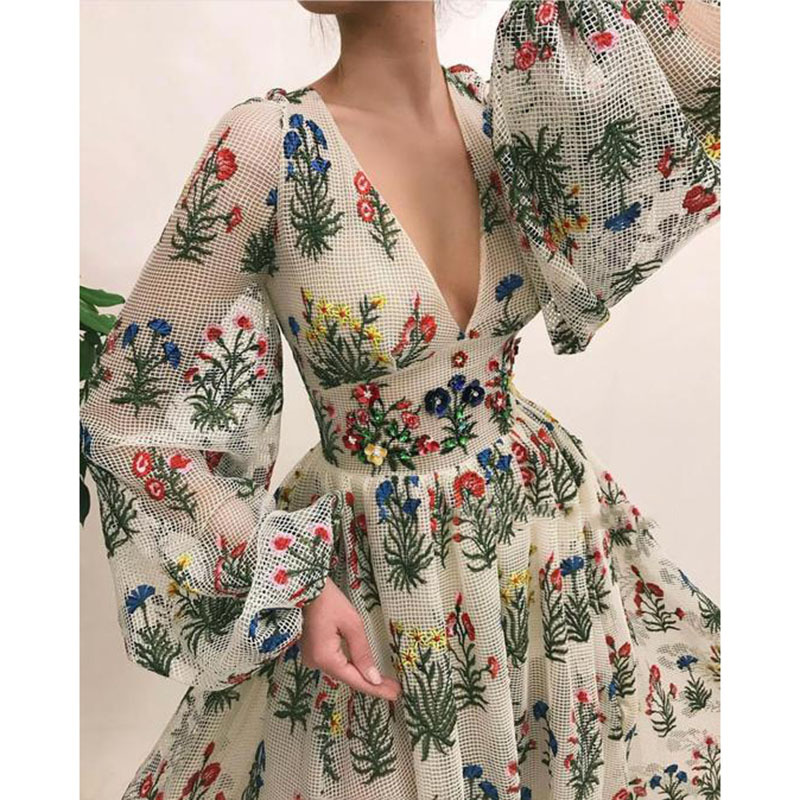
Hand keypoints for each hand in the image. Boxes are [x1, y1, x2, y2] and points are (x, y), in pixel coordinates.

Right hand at [300, 578, 400, 700]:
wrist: (305, 587)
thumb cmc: (329, 601)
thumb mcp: (352, 624)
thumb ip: (362, 652)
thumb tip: (373, 678)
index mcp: (325, 658)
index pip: (355, 680)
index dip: (376, 689)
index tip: (394, 694)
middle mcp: (315, 663)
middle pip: (348, 677)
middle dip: (372, 683)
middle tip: (395, 689)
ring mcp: (312, 658)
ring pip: (342, 671)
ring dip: (362, 676)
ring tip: (385, 682)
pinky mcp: (312, 651)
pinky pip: (335, 663)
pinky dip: (351, 667)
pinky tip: (365, 670)